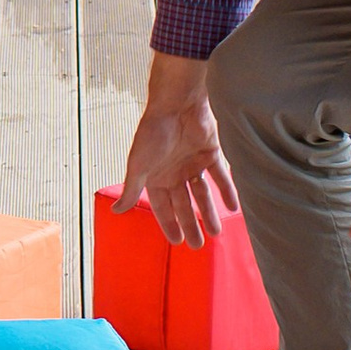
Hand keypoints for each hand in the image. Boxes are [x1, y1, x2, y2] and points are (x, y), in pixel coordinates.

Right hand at [118, 57, 239, 247]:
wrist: (176, 103)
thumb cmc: (153, 132)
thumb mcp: (138, 165)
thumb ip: (130, 190)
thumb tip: (116, 211)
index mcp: (155, 176)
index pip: (162, 207)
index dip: (169, 224)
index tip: (177, 242)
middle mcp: (174, 172)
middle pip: (184, 204)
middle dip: (190, 224)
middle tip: (198, 245)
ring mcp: (192, 163)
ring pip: (203, 194)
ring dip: (209, 212)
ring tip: (217, 232)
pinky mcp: (211, 153)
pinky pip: (221, 176)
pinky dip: (228, 190)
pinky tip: (234, 207)